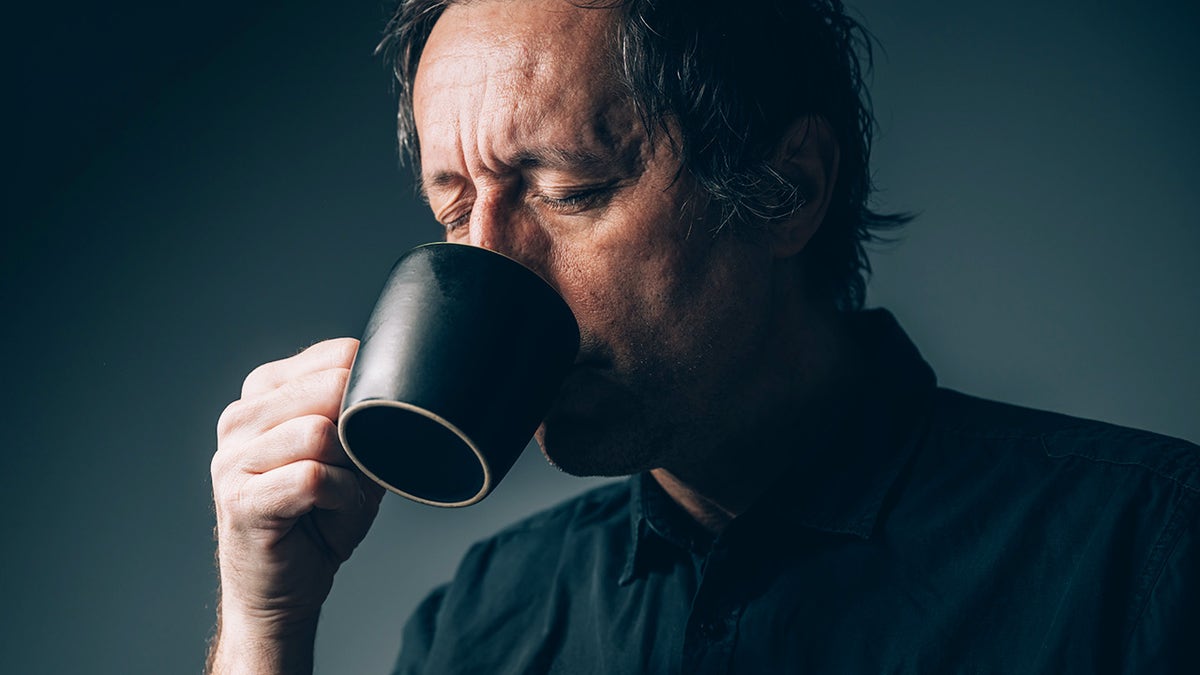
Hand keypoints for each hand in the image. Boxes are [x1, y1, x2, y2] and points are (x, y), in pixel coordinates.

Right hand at [208, 338, 384, 672]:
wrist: (283, 590)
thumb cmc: (321, 518)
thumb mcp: (353, 455)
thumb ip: (366, 416)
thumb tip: (408, 386)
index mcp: (264, 393)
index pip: (335, 356)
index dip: (372, 390)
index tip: (375, 425)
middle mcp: (240, 418)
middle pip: (328, 390)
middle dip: (361, 431)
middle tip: (359, 469)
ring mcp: (232, 459)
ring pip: (318, 433)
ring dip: (351, 470)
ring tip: (344, 495)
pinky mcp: (239, 500)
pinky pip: (312, 478)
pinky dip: (341, 497)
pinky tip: (334, 513)